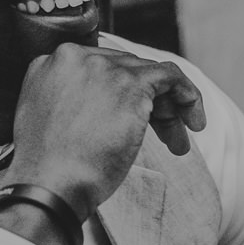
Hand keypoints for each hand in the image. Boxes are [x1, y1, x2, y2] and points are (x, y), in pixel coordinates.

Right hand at [4, 43, 206, 219]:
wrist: (49, 187)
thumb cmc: (49, 170)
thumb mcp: (51, 122)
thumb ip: (72, 102)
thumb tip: (106, 108)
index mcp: (51, 65)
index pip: (101, 70)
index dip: (123, 95)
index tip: (138, 121)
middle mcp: (74, 57)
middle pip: (127, 71)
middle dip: (151, 104)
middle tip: (166, 137)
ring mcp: (102, 67)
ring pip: (149, 75)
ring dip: (170, 108)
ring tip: (180, 141)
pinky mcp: (130, 83)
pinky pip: (170, 76)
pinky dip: (187, 93)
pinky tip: (194, 119)